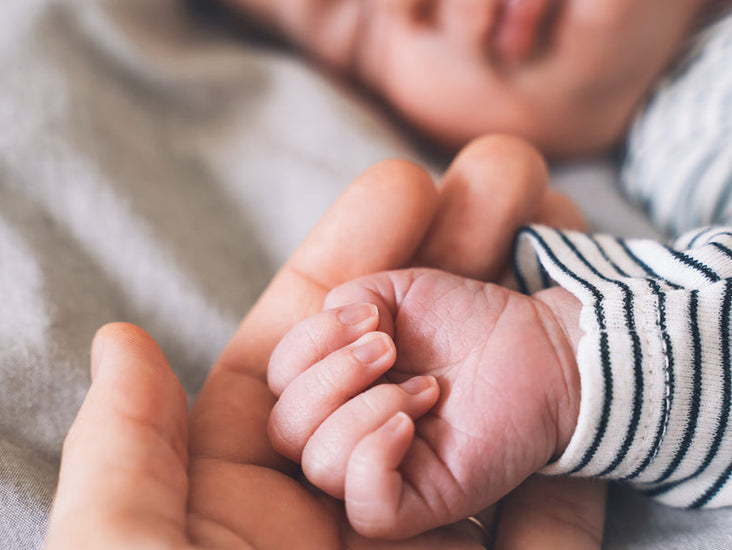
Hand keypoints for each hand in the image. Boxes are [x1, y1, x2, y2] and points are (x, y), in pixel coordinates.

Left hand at [46, 135, 606, 548]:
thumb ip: (125, 454)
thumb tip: (123, 340)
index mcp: (251, 501)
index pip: (303, 357)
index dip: (352, 264)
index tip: (401, 184)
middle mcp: (344, 517)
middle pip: (409, 365)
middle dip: (457, 264)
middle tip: (504, 175)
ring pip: (490, 421)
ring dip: (533, 324)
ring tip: (570, 230)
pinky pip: (558, 518)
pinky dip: (589, 441)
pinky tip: (608, 342)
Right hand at [266, 267, 583, 537]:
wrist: (537, 345)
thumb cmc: (468, 322)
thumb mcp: (394, 292)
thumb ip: (343, 300)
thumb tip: (325, 326)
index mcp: (335, 387)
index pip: (280, 382)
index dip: (309, 343)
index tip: (370, 317)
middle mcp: (348, 433)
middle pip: (286, 429)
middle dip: (332, 376)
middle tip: (388, 348)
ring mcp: (383, 472)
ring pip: (320, 465)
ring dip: (366, 409)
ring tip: (421, 387)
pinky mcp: (421, 503)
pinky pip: (367, 507)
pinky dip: (376, 455)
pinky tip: (409, 421)